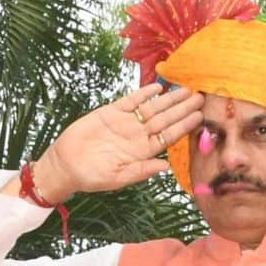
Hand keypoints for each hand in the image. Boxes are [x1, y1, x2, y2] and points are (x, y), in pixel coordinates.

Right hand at [13, 83, 204, 203]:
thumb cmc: (92, 177)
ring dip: (169, 99)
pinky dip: (143, 94)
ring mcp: (125, 122)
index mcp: (143, 152)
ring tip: (185, 89)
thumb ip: (142, 170)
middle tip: (200, 96)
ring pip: (152, 108)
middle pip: (165, 119)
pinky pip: (130, 101)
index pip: (168, 136)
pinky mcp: (110, 112)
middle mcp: (138, 135)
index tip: (199, 117)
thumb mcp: (118, 178)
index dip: (184, 126)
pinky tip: (157, 87)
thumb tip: (166, 166)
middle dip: (182, 108)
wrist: (65, 165)